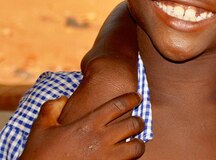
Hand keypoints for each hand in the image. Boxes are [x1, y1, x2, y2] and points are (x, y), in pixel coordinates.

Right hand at [20, 93, 144, 159]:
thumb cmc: (39, 155)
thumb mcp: (41, 128)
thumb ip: (50, 109)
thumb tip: (62, 99)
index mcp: (88, 125)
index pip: (119, 105)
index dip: (132, 99)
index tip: (137, 97)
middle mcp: (101, 140)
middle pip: (134, 125)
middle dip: (139, 122)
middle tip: (137, 122)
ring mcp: (106, 158)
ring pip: (137, 148)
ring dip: (138, 143)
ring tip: (135, 142)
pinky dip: (130, 159)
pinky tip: (125, 157)